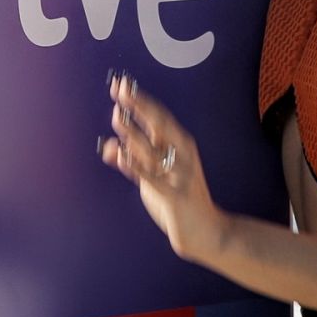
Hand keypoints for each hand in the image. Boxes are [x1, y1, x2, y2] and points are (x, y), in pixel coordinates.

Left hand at [97, 72, 227, 263]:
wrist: (207, 231)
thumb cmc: (179, 201)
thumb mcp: (155, 178)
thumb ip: (133, 162)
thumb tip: (108, 147)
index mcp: (181, 145)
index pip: (158, 116)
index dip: (139, 100)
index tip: (121, 85)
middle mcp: (182, 155)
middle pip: (159, 124)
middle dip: (138, 105)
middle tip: (119, 89)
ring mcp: (179, 174)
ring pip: (152, 149)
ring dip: (133, 132)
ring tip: (116, 116)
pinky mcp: (174, 195)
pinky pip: (152, 178)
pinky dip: (136, 166)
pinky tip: (121, 155)